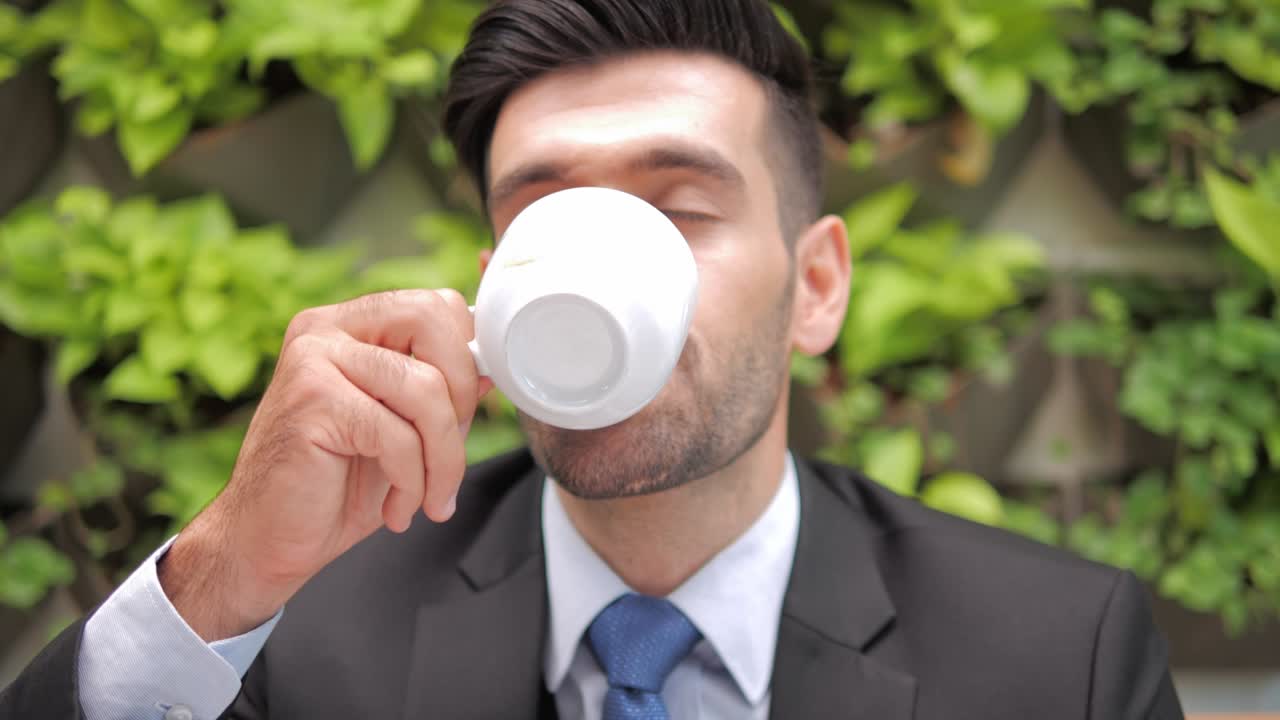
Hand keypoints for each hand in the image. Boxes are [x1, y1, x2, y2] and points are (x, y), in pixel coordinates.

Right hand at [158, 290, 491, 639]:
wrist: (268, 541)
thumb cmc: (336, 488)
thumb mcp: (406, 433)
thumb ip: (443, 394)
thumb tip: (492, 367)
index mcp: (352, 326)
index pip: (438, 307)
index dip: (469, 362)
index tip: (464, 420)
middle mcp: (327, 329)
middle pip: (435, 321)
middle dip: (462, 397)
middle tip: (449, 456)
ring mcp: (314, 359)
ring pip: (425, 388)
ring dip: (444, 459)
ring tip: (432, 499)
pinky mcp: (311, 400)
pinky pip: (397, 435)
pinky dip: (412, 483)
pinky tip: (397, 509)